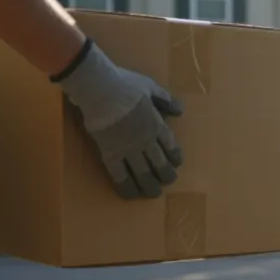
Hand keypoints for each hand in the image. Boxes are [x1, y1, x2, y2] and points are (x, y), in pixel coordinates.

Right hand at [55, 40, 184, 198]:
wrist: (100, 88)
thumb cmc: (124, 84)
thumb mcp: (150, 87)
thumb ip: (165, 99)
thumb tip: (180, 110)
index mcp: (156, 124)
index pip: (170, 145)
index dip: (174, 156)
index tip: (176, 163)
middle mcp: (146, 141)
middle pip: (160, 163)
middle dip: (166, 174)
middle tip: (167, 181)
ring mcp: (128, 149)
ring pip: (143, 173)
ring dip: (150, 185)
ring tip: (153, 193)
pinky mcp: (110, 154)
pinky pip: (119, 175)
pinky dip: (125, 186)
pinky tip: (129, 195)